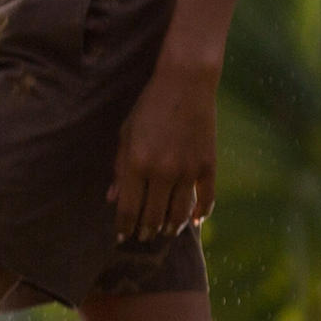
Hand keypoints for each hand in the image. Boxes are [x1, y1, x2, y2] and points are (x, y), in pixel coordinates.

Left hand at [112, 61, 220, 243]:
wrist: (186, 83)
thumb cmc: (149, 107)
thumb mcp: (126, 134)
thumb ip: (120, 168)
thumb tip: (113, 198)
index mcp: (137, 163)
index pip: (129, 208)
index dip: (125, 227)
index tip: (123, 237)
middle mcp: (162, 171)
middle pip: (153, 215)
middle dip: (146, 230)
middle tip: (144, 237)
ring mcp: (188, 170)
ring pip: (179, 212)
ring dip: (171, 226)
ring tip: (165, 231)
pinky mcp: (208, 165)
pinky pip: (206, 199)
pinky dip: (201, 214)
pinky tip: (196, 222)